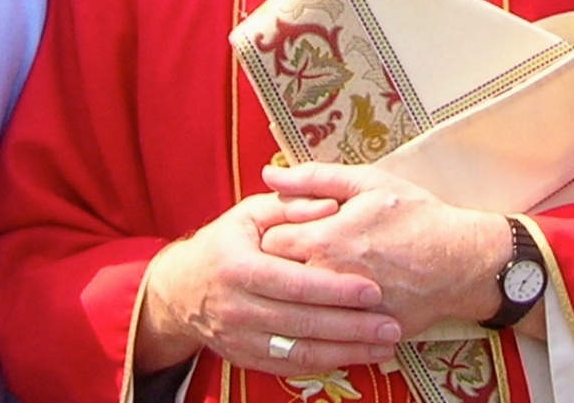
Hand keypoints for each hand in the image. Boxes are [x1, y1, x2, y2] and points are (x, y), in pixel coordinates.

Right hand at [135, 191, 400, 376]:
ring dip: (346, 352)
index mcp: (239, 267)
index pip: (294, 283)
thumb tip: (331, 206)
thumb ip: (291, 205)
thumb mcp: (251, 212)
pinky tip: (356, 356)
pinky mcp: (246, 358)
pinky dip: (326, 364)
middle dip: (350, 328)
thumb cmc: (227, 241)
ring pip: (299, 352)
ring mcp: (241, 338)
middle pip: (302, 323)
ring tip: (384, 346)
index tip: (373, 290)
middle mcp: (238, 308)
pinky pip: (290, 367)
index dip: (334, 289)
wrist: (182, 289)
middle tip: (391, 326)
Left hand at [261, 162, 510, 337]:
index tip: (290, 226)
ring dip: (299, 292)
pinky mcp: (360, 332)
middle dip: (281, 263)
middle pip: (277, 278)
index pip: (269, 242)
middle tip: (300, 250)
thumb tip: (270, 175)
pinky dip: (324, 315)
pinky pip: (325, 329)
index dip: (275, 231)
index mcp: (325, 240)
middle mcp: (329, 280)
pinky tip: (335, 299)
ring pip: (297, 307)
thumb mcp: (368, 182)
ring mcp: (343, 311)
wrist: (460, 260)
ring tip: (317, 274)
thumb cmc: (414, 214)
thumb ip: (315, 178)